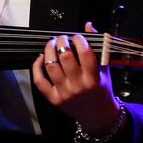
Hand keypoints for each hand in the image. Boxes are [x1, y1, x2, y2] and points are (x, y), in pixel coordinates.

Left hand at [32, 21, 123, 136]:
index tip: (77, 36)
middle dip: (61, 41)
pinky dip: (37, 67)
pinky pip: (40, 81)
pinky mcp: (54, 99)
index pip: (84, 53)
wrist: (99, 116)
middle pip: (65, 56)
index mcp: (93, 79)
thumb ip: (98, 47)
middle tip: (62, 38)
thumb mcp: (104, 69)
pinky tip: (40, 58)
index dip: (79, 39)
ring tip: (51, 44)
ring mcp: (64, 93)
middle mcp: (78, 86)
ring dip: (49, 50)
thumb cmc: (102, 90)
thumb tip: (88, 25)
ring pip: (51, 66)